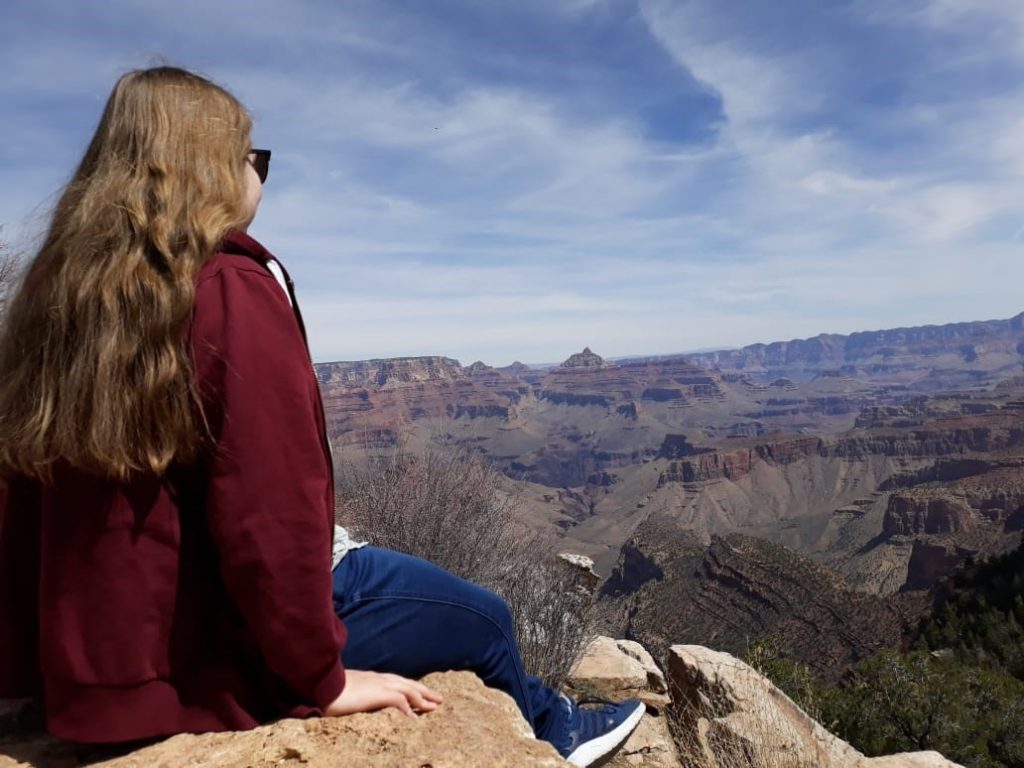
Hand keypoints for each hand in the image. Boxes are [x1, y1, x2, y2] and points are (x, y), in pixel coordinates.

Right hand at [324, 669, 443, 717]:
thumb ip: (351, 693)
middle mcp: (377, 678)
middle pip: (406, 683)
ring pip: (408, 689)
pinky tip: (416, 718)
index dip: (409, 687)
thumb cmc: (325, 689)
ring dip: (423, 698)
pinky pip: (399, 700)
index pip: (395, 681)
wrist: (318, 685)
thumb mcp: (341, 691)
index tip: (420, 694)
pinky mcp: (376, 693)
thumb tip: (351, 700)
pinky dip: (409, 707)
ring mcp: (378, 684)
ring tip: (434, 707)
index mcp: (370, 678)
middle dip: (423, 691)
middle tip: (438, 699)